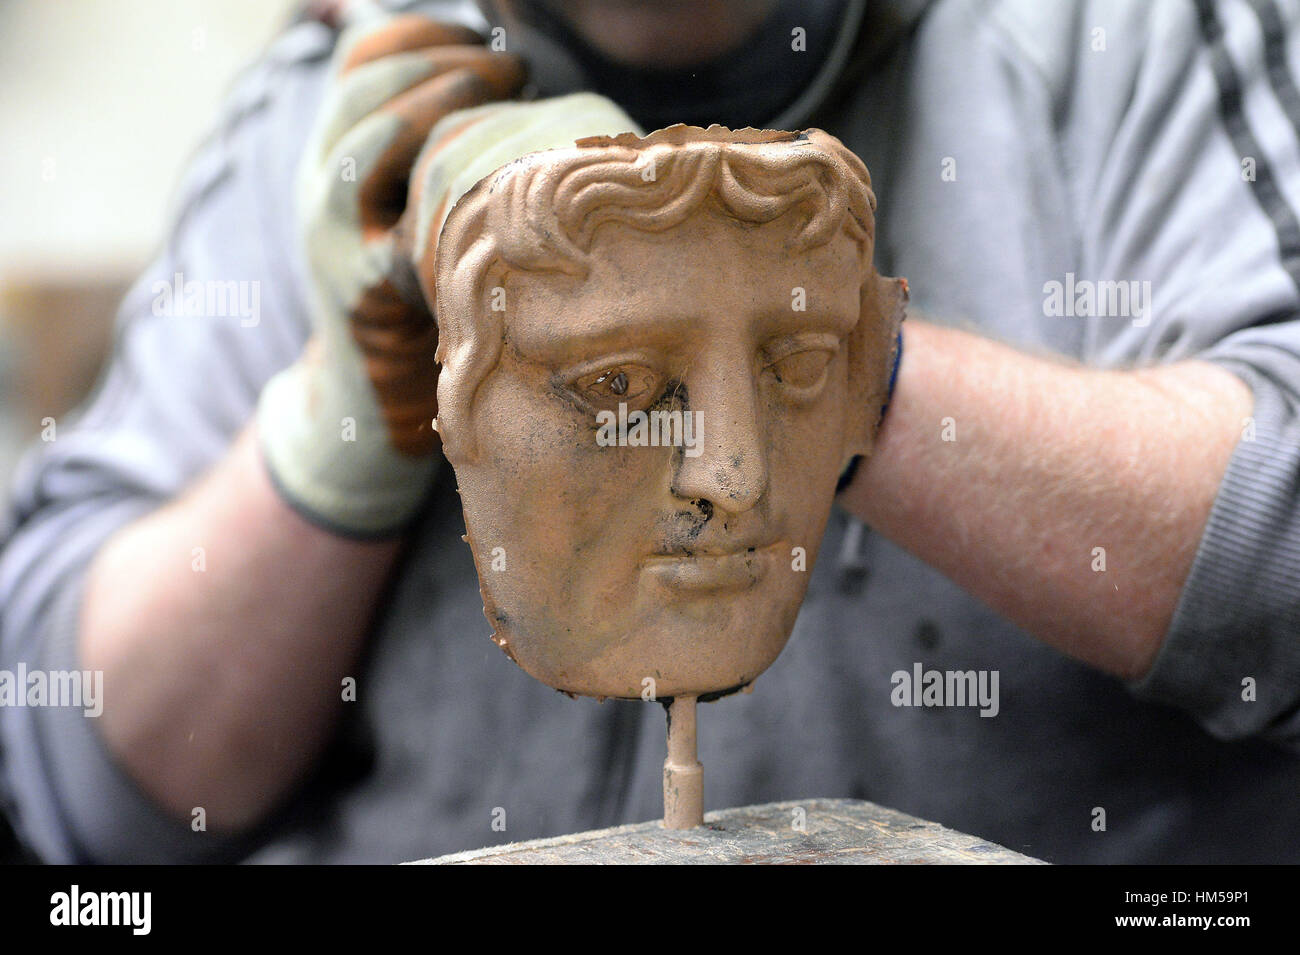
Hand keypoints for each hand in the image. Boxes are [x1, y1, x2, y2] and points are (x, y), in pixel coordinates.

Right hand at [257, 15, 524, 536]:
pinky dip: (436, 200)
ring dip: (434, 107)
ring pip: (364, 145)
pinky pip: (392, 234)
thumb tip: (507, 99)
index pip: (358, 65)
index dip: (417, 35)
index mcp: (337, 158)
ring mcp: (331, 241)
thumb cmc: (420, 299)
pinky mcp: (358, 293)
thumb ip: (439, 161)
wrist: (372, 399)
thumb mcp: (418, 215)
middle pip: (361, 92)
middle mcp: (321, 188)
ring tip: (496, 97)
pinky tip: (485, 185)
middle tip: (507, 64)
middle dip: (438, 63)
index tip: (481, 32)